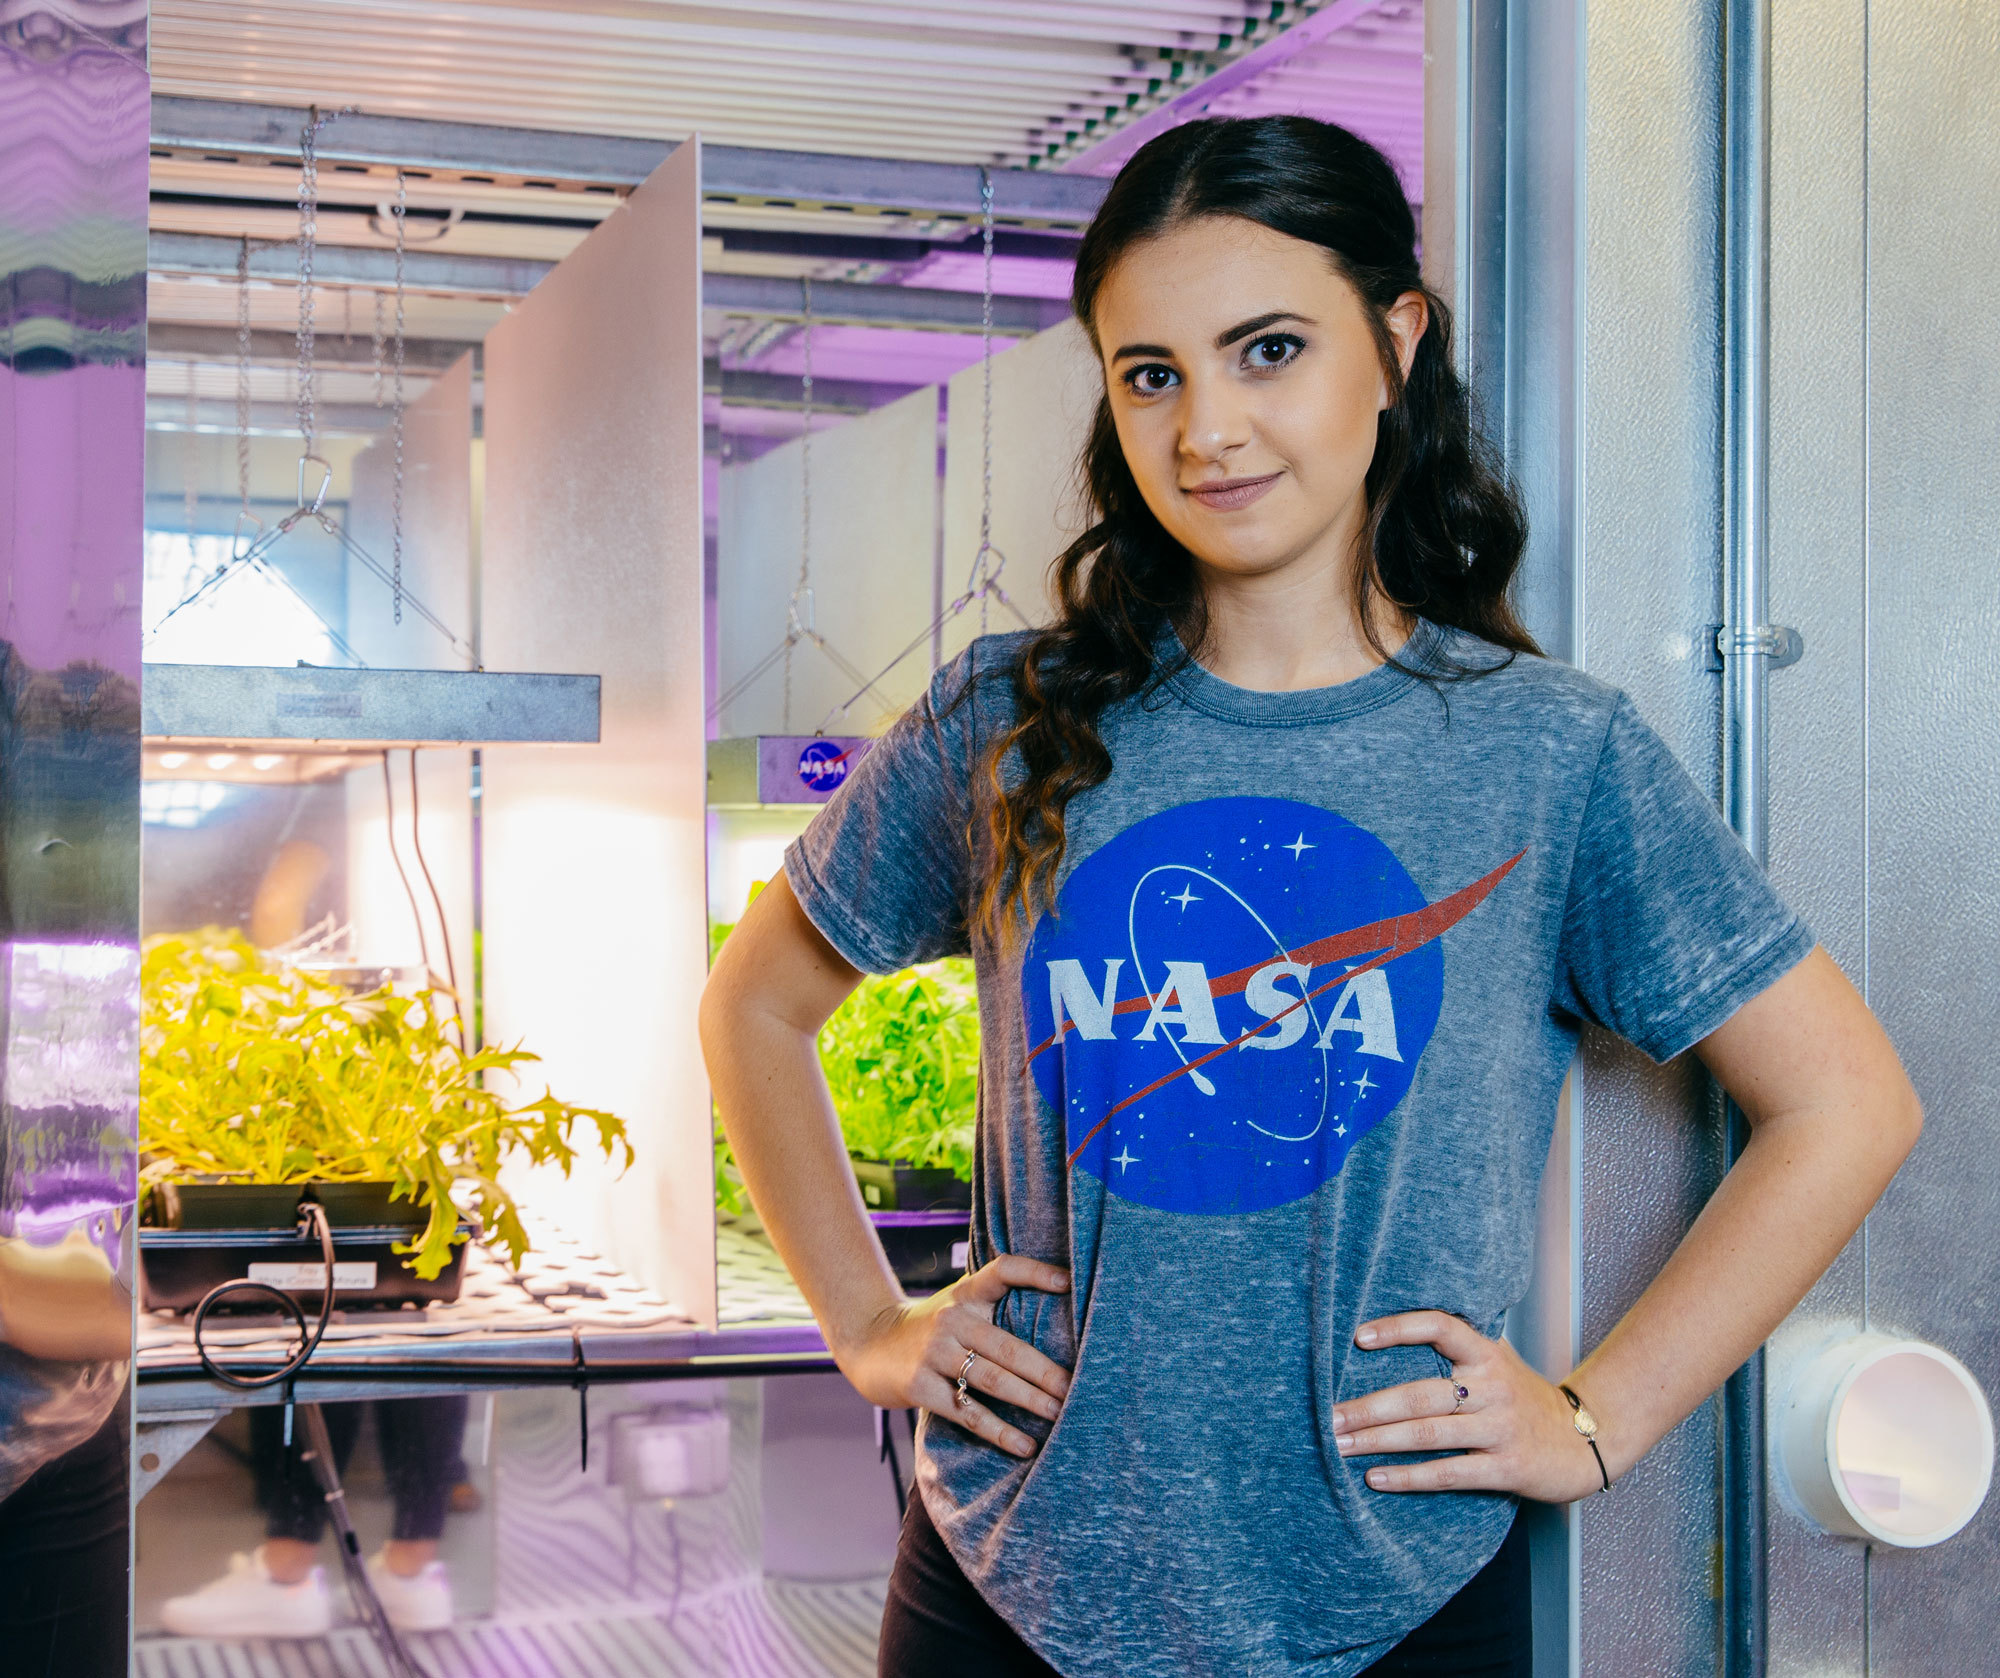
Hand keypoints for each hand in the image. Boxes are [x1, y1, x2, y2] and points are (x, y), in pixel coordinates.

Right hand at [837, 1254, 1071, 1459]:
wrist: (869, 1343)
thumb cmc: (930, 1329)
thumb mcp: (957, 1305)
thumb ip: (994, 1308)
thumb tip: (1058, 1314)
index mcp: (966, 1294)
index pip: (1003, 1271)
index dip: (1036, 1273)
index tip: (1069, 1283)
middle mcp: (951, 1319)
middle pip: (1009, 1347)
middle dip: (1047, 1372)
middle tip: (1079, 1389)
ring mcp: (934, 1353)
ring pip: (993, 1381)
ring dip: (1031, 1401)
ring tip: (1061, 1416)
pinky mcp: (920, 1386)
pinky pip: (968, 1412)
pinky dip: (999, 1431)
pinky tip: (1024, 1445)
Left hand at [1332, 1310, 1605, 1503]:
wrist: (1585, 1441)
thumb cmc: (1524, 1399)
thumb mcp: (1498, 1362)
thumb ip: (1457, 1349)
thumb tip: (1386, 1333)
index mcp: (1486, 1353)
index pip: (1440, 1326)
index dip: (1400, 1328)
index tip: (1358, 1337)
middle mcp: (1493, 1386)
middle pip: (1420, 1393)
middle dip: (1368, 1406)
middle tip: (1327, 1415)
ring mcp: (1500, 1427)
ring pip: (1428, 1433)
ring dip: (1378, 1441)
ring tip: (1339, 1445)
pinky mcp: (1507, 1467)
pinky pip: (1449, 1472)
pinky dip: (1409, 1476)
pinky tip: (1376, 1478)